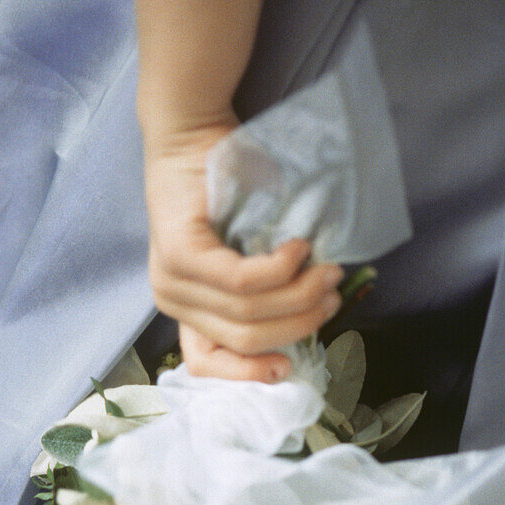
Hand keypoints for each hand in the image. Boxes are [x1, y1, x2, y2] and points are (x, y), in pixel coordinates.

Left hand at [143, 119, 343, 380]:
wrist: (191, 132)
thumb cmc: (228, 191)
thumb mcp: (247, 253)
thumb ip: (266, 293)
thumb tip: (313, 318)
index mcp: (185, 310)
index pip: (208, 364)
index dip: (252, 373)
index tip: (292, 366)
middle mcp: (171, 302)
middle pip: (244, 339)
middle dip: (299, 323)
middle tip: (333, 293)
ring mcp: (171, 280)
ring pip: (247, 314)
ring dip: (299, 295)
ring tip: (326, 270)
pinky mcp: (179, 255)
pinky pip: (242, 283)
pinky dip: (280, 270)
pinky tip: (298, 249)